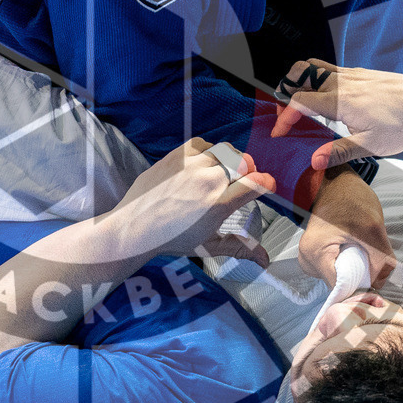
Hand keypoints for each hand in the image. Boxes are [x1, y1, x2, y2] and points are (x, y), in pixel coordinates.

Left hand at [110, 138, 275, 260]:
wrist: (135, 227)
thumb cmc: (171, 240)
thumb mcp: (209, 246)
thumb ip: (239, 248)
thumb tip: (265, 259)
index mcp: (218, 206)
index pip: (255, 184)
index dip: (266, 182)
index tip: (266, 185)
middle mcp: (207, 182)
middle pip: (243, 163)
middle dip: (249, 170)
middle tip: (243, 179)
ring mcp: (190, 166)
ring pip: (224, 151)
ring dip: (230, 159)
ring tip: (225, 170)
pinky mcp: (175, 157)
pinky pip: (202, 143)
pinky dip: (209, 149)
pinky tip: (205, 161)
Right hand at [272, 59, 402, 169]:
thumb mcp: (371, 145)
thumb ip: (340, 152)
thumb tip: (314, 161)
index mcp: (339, 101)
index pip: (298, 102)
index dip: (284, 117)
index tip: (279, 132)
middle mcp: (341, 82)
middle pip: (299, 75)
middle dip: (284, 91)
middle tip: (284, 111)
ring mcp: (350, 74)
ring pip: (312, 66)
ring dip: (299, 80)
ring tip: (299, 101)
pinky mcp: (359, 72)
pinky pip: (328, 68)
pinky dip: (316, 78)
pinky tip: (326, 98)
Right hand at [298, 166, 395, 288]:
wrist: (334, 183)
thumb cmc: (348, 198)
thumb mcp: (372, 228)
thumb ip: (382, 260)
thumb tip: (381, 285)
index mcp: (315, 252)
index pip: (340, 288)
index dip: (360, 290)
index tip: (377, 288)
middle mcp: (306, 260)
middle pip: (337, 286)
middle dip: (359, 282)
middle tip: (375, 269)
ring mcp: (308, 259)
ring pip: (337, 280)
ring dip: (355, 275)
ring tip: (365, 258)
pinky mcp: (315, 257)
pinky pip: (335, 272)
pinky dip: (349, 268)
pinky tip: (357, 256)